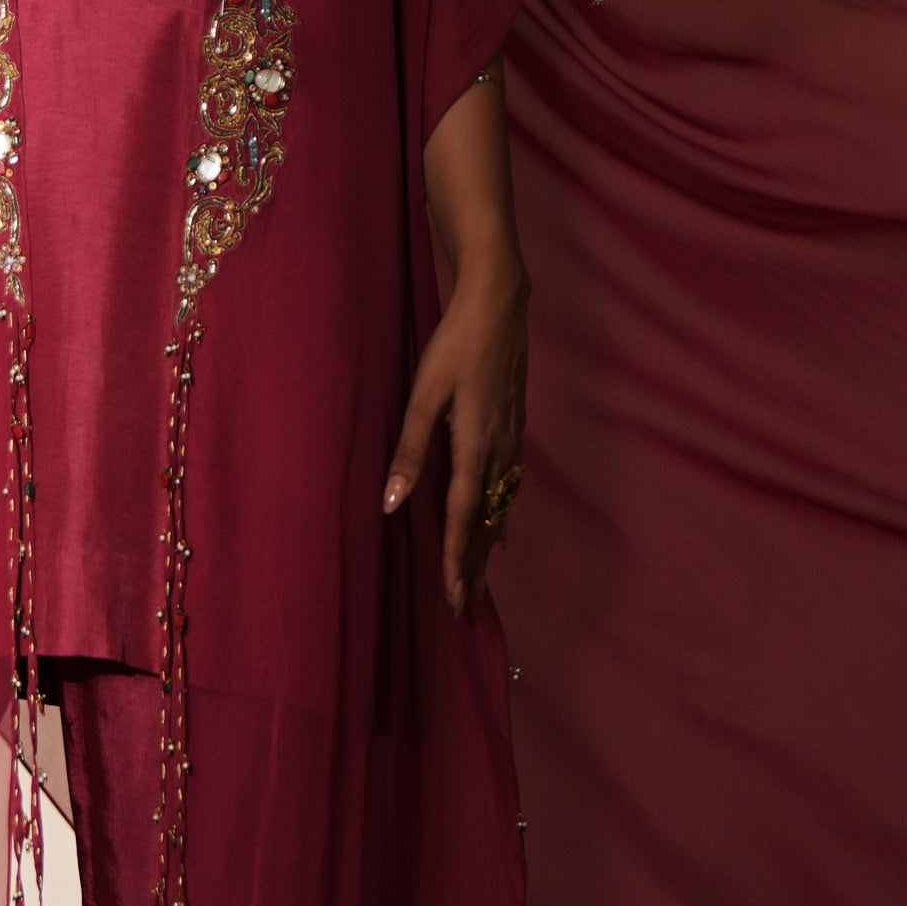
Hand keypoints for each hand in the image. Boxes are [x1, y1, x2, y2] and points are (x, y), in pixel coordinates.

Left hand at [382, 258, 528, 614]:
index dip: (459, 561)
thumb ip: (409, 450)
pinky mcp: (515, 420)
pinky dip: (502, 508)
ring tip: (481, 572)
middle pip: (489, 520)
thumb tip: (391, 502)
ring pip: (502, 502)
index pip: (465, 518)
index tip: (455, 598)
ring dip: (490, 539)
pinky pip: (510, 480)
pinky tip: (501, 514)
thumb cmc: (456, 344)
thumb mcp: (424, 395)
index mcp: (476, 447)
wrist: (499, 302)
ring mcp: (512, 434)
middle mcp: (500, 448)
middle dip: (477, 563)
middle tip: (467, 603)